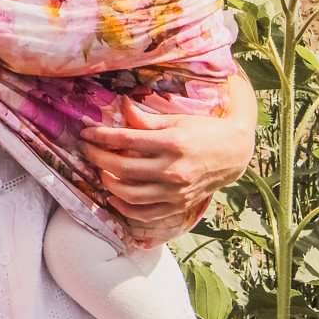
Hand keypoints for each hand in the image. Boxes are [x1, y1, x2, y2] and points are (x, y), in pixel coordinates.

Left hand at [79, 73, 257, 239]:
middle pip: (122, 168)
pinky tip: (113, 196)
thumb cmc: (203, 131)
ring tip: (99, 170)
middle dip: (97, 158)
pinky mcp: (177, 205)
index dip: (101, 136)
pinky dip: (124, 207)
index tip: (86, 133)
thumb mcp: (176, 119)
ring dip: (108, 183)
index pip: (125, 140)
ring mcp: (175, 191)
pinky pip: (144, 213)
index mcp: (171, 143)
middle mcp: (172, 170)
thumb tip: (119, 106)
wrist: (233, 153)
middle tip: (85, 150)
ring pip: (130, 194)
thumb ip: (145, 118)